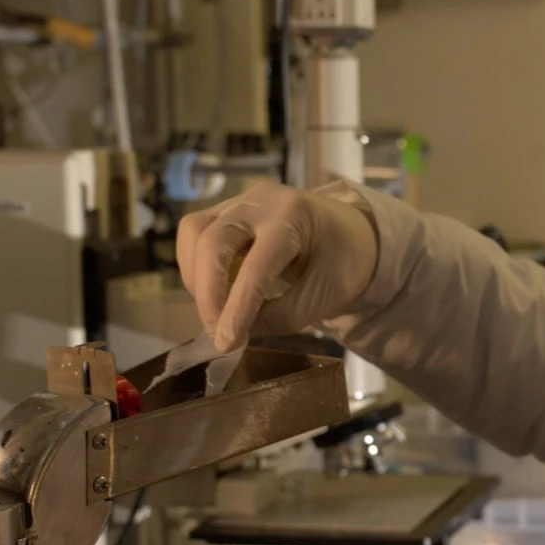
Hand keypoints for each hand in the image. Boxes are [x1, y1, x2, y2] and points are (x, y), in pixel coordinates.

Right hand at [175, 181, 379, 351]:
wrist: (350, 232)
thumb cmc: (343, 263)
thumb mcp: (323, 297)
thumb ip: (278, 317)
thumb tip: (231, 331)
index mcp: (295, 216)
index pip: (257, 265)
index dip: (238, 307)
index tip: (226, 344)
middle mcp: (262, 200)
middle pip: (212, 240)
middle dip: (208, 294)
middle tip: (218, 333)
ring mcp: (240, 200)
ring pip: (194, 233)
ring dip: (196, 279)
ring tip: (217, 313)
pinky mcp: (225, 210)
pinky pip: (194, 235)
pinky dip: (196, 269)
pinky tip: (216, 292)